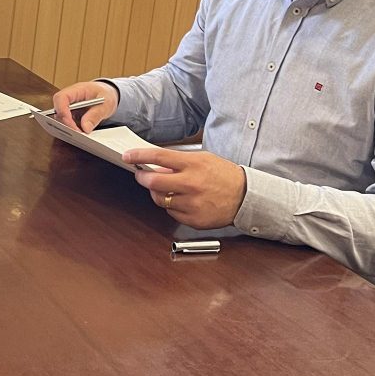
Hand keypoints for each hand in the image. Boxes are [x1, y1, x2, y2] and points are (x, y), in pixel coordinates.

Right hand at [51, 81, 117, 132]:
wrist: (108, 95)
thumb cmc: (106, 94)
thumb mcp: (106, 104)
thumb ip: (95, 114)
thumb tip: (85, 128)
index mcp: (76, 90)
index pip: (61, 98)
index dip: (62, 111)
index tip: (70, 124)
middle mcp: (69, 98)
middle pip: (58, 110)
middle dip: (65, 123)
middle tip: (77, 134)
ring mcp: (69, 107)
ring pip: (61, 119)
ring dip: (68, 128)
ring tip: (80, 136)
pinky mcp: (71, 115)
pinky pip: (67, 123)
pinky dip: (72, 129)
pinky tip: (80, 135)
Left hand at [122, 148, 245, 228]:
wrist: (246, 196)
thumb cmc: (224, 175)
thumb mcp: (203, 159)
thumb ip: (178, 162)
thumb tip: (155, 165)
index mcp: (194, 165)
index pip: (159, 157)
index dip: (139, 156)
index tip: (128, 156)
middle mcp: (191, 184)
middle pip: (153, 182)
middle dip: (142, 177)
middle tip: (141, 175)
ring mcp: (192, 204)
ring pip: (160, 199)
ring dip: (156, 192)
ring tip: (164, 188)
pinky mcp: (194, 219)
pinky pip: (171, 212)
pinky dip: (171, 205)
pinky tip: (179, 200)